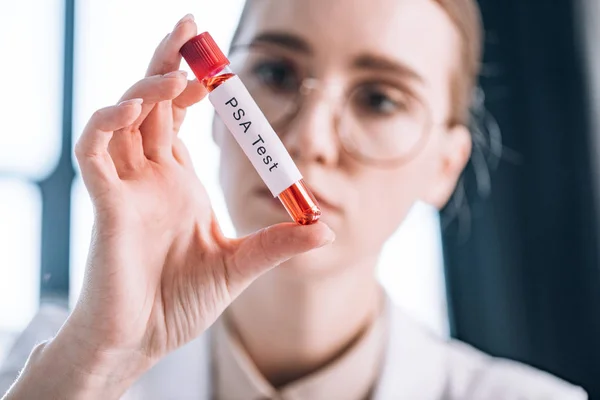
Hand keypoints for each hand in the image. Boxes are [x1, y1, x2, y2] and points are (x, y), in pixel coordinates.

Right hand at [63, 14, 333, 385]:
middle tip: (190, 27)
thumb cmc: (180, 303)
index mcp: (177, 183)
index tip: (218, 65)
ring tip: (180, 68)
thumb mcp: (241, 266)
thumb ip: (279, 243)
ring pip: (123, 116)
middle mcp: (150, 177)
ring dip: (147, 85)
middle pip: (152, 102)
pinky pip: (94, 150)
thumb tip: (328, 227)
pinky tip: (136, 106)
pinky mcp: (105, 206)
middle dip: (168, 62)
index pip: (180, 117)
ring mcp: (126, 188)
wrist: (143, 342)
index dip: (197, 86)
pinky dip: (109, 122)